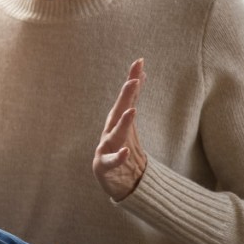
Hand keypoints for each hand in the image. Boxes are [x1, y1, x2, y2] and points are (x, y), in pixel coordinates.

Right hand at [94, 58, 148, 200]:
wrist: (118, 181)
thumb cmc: (123, 148)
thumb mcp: (129, 122)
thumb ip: (133, 99)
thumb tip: (140, 74)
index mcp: (117, 121)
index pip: (128, 97)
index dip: (133, 80)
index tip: (139, 62)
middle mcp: (110, 131)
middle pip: (118, 111)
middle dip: (125, 96)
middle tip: (134, 80)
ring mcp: (105, 148)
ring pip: (114, 134)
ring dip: (123, 123)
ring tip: (132, 111)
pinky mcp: (104, 165)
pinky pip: (111, 161)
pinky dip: (119, 156)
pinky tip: (127, 151)